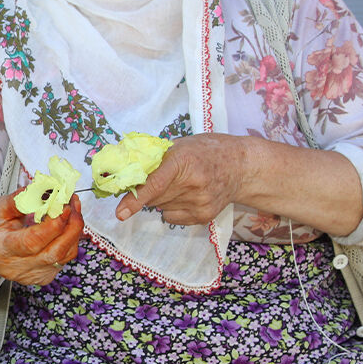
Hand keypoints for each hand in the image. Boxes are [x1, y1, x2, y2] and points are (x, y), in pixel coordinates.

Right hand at [0, 192, 83, 285]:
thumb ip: (22, 200)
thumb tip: (45, 190)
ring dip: (74, 231)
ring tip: (73, 209)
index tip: (64, 205)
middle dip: (70, 225)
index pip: (32, 242)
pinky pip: (65, 258)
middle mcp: (16, 267)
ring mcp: (31, 275)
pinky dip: (70, 239)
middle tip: (73, 203)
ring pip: (64, 255)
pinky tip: (67, 224)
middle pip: (54, 252)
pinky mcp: (43, 277)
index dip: (52, 224)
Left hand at [115, 133, 247, 225]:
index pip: (154, 184)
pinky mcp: (204, 216)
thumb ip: (155, 161)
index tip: (121, 213)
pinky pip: (171, 217)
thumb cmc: (206, 151)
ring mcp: (200, 202)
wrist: (241, 167)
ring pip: (160, 207)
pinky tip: (187, 195)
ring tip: (181, 184)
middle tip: (161, 178)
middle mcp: (193, 184)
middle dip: (147, 191)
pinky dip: (172, 208)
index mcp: (183, 160)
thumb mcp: (180, 146)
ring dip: (161, 198)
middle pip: (153, 198)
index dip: (135, 199)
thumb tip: (126, 177)